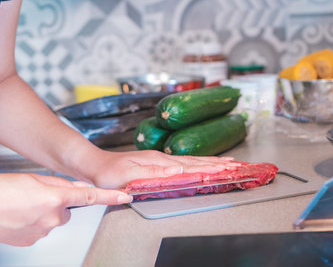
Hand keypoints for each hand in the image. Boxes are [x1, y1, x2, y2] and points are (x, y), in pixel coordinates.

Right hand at [0, 173, 131, 245]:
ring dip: (44, 212)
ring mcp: (42, 232)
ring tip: (22, 204)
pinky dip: (34, 222)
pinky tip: (19, 215)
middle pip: (67, 209)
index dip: (110, 197)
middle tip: (37, 195)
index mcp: (55, 198)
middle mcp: (52, 218)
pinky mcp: (31, 241)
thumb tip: (76, 188)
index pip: (90, 197)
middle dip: (58, 202)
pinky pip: (41, 229)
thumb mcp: (33, 178)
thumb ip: (59, 183)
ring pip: (53, 219)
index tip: (125, 197)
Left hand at [88, 150, 239, 188]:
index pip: (191, 164)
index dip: (211, 167)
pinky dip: (198, 163)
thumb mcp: (129, 174)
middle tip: (237, 164)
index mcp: (159, 161)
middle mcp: (163, 159)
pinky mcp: (159, 163)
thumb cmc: (109, 172)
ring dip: (212, 162)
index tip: (229, 167)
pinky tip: (203, 164)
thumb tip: (179, 169)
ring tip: (228, 162)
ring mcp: (162, 160)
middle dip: (218, 163)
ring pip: (193, 160)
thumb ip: (154, 172)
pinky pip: (185, 163)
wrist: (95, 164)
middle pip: (197, 160)